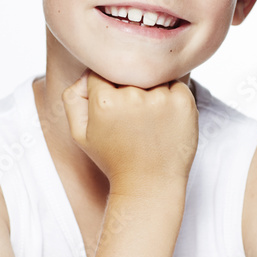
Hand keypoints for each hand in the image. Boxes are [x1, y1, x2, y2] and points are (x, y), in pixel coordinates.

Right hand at [62, 71, 198, 195]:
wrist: (150, 185)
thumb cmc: (114, 159)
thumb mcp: (80, 134)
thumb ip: (73, 98)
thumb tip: (86, 73)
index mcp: (104, 102)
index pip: (102, 71)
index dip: (106, 87)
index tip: (113, 105)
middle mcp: (132, 96)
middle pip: (128, 71)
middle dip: (128, 86)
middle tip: (132, 114)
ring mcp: (161, 98)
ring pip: (152, 74)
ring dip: (151, 88)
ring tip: (149, 117)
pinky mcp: (183, 102)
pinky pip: (176, 82)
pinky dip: (171, 94)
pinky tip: (165, 117)